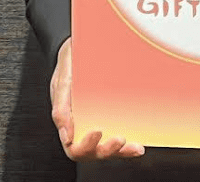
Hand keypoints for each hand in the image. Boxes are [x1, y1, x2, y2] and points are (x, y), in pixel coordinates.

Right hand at [51, 38, 143, 161]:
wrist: (81, 47)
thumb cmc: (69, 64)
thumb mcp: (61, 81)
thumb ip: (61, 108)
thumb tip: (67, 135)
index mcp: (67, 121)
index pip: (74, 147)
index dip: (85, 146)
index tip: (97, 131)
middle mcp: (82, 126)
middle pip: (94, 152)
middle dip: (108, 150)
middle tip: (120, 139)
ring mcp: (97, 123)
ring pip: (108, 149)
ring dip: (122, 152)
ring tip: (135, 147)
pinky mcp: (111, 118)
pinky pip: (117, 136)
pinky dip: (128, 144)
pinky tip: (138, 142)